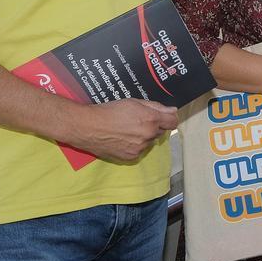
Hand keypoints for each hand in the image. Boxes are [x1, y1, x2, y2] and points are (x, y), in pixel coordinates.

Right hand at [62, 99, 176, 162]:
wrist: (89, 127)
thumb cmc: (110, 111)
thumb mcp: (134, 102)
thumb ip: (156, 107)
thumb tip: (172, 111)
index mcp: (151, 120)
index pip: (172, 122)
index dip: (169, 118)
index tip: (164, 116)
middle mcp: (148, 135)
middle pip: (160, 131)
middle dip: (153, 126)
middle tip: (137, 120)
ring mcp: (140, 148)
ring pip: (148, 142)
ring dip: (143, 137)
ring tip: (126, 129)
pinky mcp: (131, 157)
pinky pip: (139, 151)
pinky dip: (134, 145)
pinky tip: (122, 138)